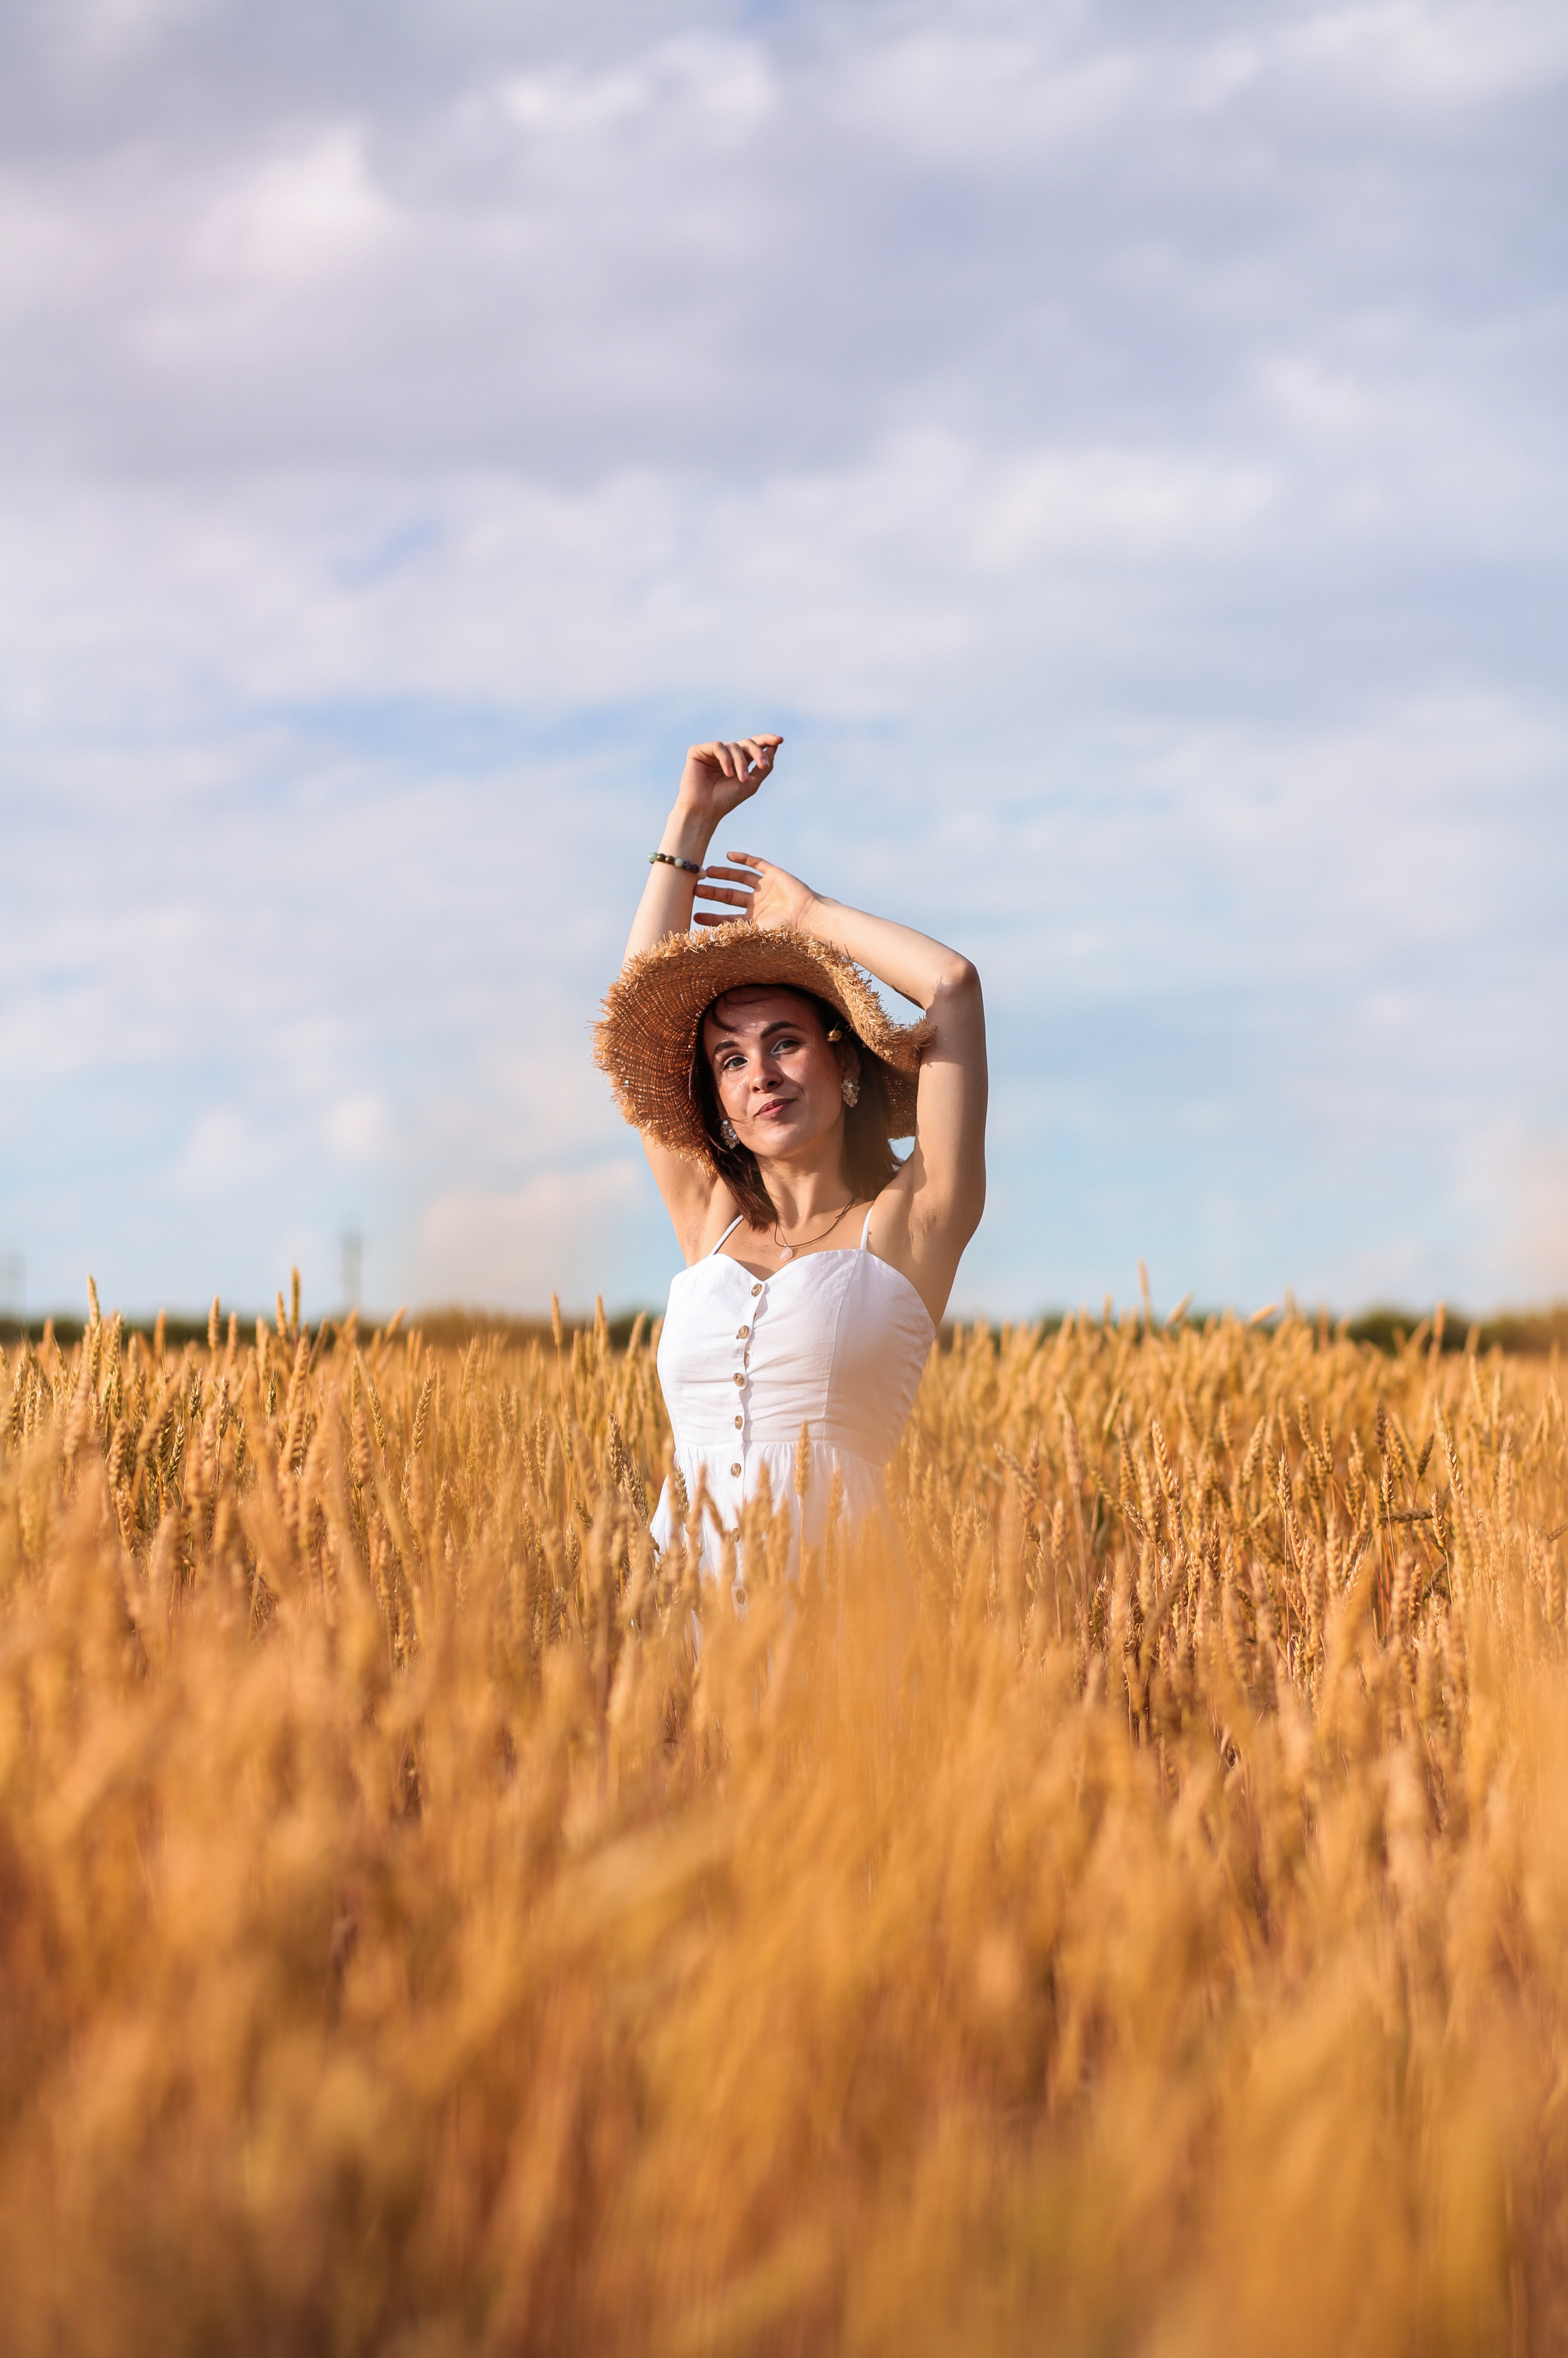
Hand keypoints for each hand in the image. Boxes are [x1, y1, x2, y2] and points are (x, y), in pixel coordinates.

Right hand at [674, 736, 781, 835]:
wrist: (705, 810)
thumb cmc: (726, 799)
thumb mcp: (752, 783)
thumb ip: (764, 766)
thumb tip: (775, 745)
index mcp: (738, 760)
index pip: (754, 744)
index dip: (766, 739)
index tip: (779, 740)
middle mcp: (726, 754)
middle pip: (747, 743)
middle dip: (757, 753)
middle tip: (763, 766)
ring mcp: (712, 752)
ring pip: (734, 746)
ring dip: (741, 763)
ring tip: (742, 780)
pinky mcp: (698, 751)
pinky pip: (718, 747)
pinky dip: (726, 759)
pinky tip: (728, 773)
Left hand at [695, 851, 818, 932]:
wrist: (808, 919)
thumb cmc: (783, 933)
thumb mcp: (754, 938)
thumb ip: (734, 939)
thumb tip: (709, 950)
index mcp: (754, 922)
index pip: (727, 919)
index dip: (710, 918)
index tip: (694, 916)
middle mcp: (759, 905)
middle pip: (729, 897)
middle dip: (712, 893)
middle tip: (694, 889)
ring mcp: (767, 889)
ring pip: (740, 879)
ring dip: (724, 874)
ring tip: (707, 871)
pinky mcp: (776, 875)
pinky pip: (757, 864)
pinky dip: (744, 859)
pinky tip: (729, 856)